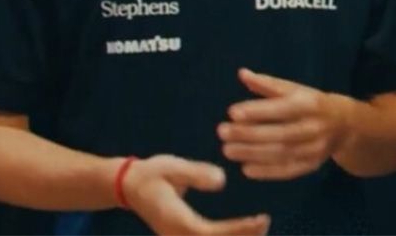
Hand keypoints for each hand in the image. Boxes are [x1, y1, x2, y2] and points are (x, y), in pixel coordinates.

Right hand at [121, 154, 269, 235]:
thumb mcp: (171, 166)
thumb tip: (222, 180)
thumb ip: (196, 173)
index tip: (259, 220)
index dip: (237, 230)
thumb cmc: (152, 173)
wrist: (130, 187)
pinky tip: (247, 232)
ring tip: (260, 227)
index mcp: (175, 220)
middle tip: (265, 222)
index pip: (210, 233)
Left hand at [218, 68, 351, 179]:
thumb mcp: (295, 89)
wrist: (345, 125)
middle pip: (279, 133)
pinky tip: (246, 169)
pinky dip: (266, 172)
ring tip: (227, 150)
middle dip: (248, 134)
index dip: (257, 111)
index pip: (281, 108)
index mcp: (309, 104)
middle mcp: (313, 127)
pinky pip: (287, 171)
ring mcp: (313, 148)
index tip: (232, 112)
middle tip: (222, 132)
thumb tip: (242, 74)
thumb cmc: (312, 103)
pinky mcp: (311, 165)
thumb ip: (268, 84)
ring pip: (280, 153)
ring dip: (252, 153)